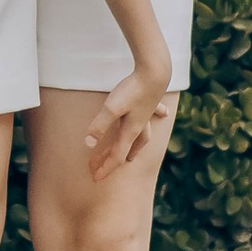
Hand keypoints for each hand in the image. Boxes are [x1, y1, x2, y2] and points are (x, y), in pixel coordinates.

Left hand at [85, 62, 172, 178]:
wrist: (155, 72)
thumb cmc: (133, 90)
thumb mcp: (111, 108)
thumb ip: (99, 126)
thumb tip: (88, 144)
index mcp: (130, 131)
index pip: (117, 156)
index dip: (105, 168)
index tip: (95, 178)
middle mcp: (140, 126)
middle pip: (129, 148)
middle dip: (118, 159)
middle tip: (109, 166)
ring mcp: (147, 114)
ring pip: (144, 136)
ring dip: (137, 146)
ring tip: (134, 153)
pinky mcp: (151, 101)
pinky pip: (154, 113)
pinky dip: (157, 116)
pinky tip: (163, 114)